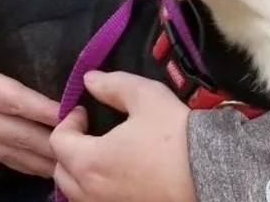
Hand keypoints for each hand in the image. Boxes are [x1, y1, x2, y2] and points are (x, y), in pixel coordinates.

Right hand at [0, 0, 60, 176]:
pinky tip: (38, 168)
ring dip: (37, 158)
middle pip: (12, 131)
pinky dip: (17, 162)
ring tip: (70, 165)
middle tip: (84, 143)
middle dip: (48, 139)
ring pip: (4, 151)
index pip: (5, 96)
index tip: (66, 110)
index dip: (36, 107)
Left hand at [50, 71, 197, 201]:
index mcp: (91, 162)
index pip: (59, 142)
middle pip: (62, 173)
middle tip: (89, 133)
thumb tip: (88, 79)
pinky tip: (117, 177)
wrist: (210, 174)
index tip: (86, 111)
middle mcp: (92, 194)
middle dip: (69, 149)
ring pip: (77, 194)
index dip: (68, 121)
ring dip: (80, 173)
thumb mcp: (145, 96)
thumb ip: (112, 85)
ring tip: (102, 155)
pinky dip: (97, 191)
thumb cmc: (174, 135)